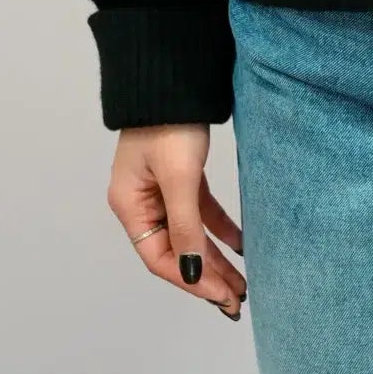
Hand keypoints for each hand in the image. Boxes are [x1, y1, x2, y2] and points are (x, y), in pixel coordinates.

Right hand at [106, 124, 247, 319]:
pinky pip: (201, 211)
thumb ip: (185, 227)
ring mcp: (161, 189)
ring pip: (191, 234)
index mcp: (130, 206)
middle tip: (238, 299)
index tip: (222, 296)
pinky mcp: (181, 175)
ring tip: (242, 282)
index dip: (191, 280)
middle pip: (176, 251)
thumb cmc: (169, 122)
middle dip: (207, 277)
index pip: (160, 258)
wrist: (175, 74)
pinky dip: (219, 227)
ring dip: (216, 257)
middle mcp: (142, 202)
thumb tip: (193, 273)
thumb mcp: (179, 177)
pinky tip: (240, 244)